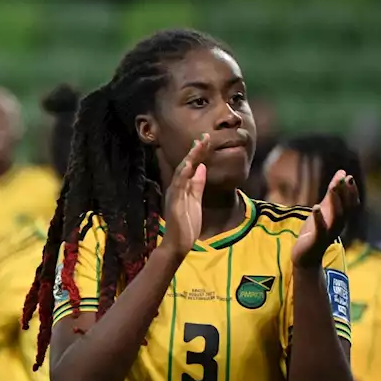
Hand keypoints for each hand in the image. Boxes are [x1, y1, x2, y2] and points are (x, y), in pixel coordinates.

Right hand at [160, 133, 211, 257]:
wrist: (177, 243)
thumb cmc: (186, 224)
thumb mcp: (196, 200)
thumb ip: (198, 184)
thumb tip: (203, 167)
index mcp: (182, 187)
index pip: (191, 166)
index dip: (198, 153)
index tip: (206, 140)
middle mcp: (177, 188)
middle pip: (186, 165)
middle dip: (195, 151)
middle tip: (204, 137)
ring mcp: (174, 194)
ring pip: (182, 171)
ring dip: (191, 158)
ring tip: (199, 145)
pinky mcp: (174, 202)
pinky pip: (179, 185)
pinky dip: (184, 173)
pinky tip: (190, 164)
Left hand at [292, 170, 359, 266]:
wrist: (305, 257)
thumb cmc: (315, 231)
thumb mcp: (324, 209)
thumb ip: (331, 193)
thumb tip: (341, 172)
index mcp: (341, 219)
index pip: (351, 204)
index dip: (351, 191)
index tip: (348, 176)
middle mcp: (338, 226)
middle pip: (346, 208)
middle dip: (345, 193)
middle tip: (344, 178)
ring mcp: (329, 233)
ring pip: (337, 217)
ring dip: (336, 202)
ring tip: (332, 187)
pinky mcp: (317, 240)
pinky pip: (320, 229)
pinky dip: (319, 218)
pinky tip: (315, 207)